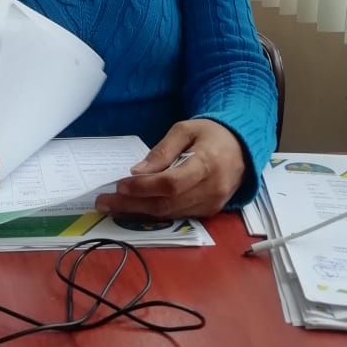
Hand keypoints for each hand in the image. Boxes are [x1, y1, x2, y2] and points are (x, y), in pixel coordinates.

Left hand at [95, 119, 245, 219]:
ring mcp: (212, 204)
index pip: (171, 183)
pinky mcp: (210, 212)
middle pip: (167, 203)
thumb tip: (137, 172)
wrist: (242, 147)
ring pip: (169, 214)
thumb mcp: (185, 130)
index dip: (143, 187)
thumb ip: (162, 151)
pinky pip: (177, 216)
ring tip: (113, 206)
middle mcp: (212, 189)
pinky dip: (154, 213)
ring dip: (138, 212)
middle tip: (104, 202)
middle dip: (132, 205)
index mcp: (207, 164)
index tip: (119, 185)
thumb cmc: (211, 134)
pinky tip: (135, 208)